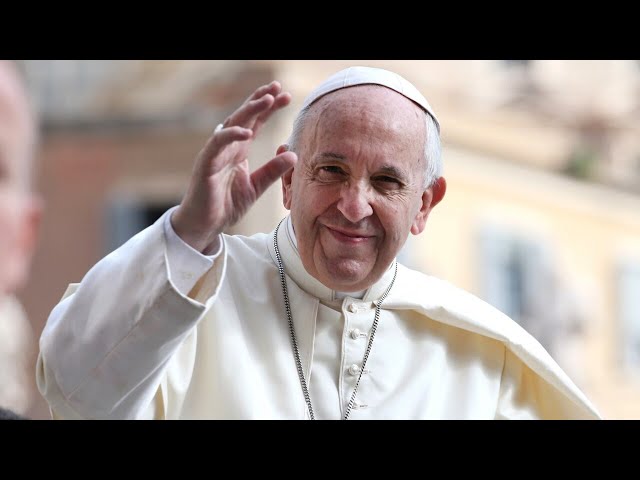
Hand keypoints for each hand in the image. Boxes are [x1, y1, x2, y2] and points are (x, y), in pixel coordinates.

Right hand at [171, 81, 296, 253]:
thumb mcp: (256, 187)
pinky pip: (218, 143)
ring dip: (249, 110)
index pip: (256, 123)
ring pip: (232, 124)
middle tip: (279, 88)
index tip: (286, 96)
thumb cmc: (226, 205)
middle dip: (261, 101)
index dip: (269, 108)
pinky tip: (247, 131)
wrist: (205, 225)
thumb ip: (273, 171)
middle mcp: (227, 147)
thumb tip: (293, 154)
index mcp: (238, 150)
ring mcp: (215, 153)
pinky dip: (231, 135)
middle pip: (245, 117)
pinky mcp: (206, 163)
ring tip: (267, 100)